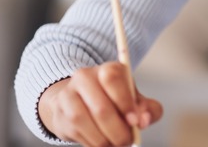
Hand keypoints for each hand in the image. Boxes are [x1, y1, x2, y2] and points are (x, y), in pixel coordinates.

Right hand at [37, 61, 163, 146]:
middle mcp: (85, 77)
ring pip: (83, 121)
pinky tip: (102, 144)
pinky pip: (75, 132)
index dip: (125, 102)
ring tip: (115, 144)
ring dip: (103, 139)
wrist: (82, 101)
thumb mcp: (136, 100)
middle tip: (127, 141)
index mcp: (108, 69)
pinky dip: (92, 143)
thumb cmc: (116, 100)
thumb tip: (144, 121)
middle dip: (117, 131)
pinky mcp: (60, 112)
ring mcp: (68, 94)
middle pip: (100, 107)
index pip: (113, 79)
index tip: (134, 122)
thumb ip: (148, 109)